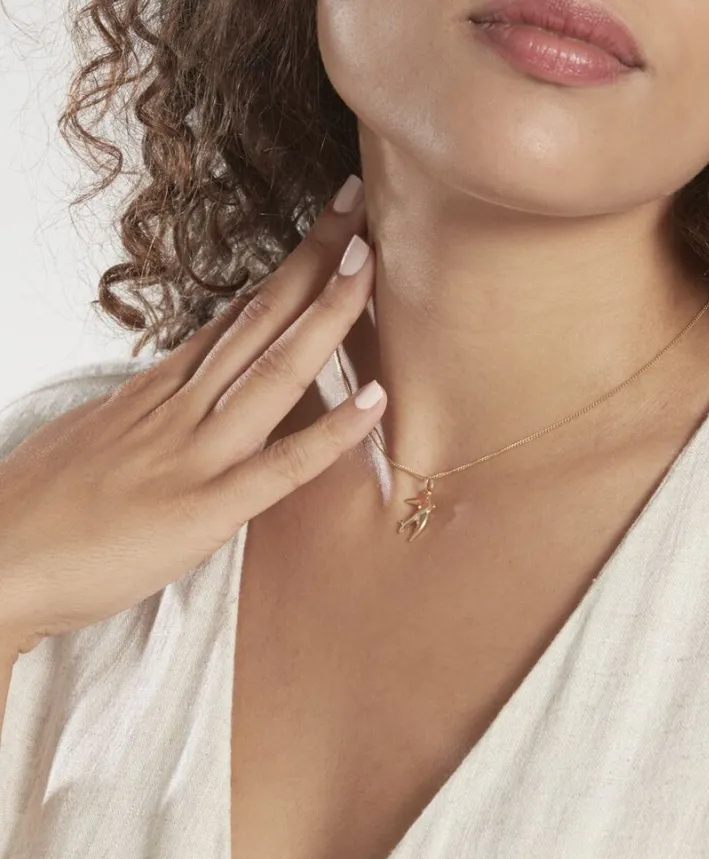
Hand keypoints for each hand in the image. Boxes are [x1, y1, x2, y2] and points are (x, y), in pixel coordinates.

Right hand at [0, 175, 384, 652]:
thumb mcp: (97, 429)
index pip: (238, 315)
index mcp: (159, 388)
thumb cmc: (39, 501)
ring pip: (274, 372)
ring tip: (370, 264)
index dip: (287, 270)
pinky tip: (376, 401)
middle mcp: (181, 405)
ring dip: (327, 316)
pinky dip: (331, 433)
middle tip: (360, 205)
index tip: (326, 230)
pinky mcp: (204, 509)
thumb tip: (184, 383)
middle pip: (260, 319)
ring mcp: (194, 453)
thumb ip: (150, 404)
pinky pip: (280, 467)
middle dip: (314, 260)